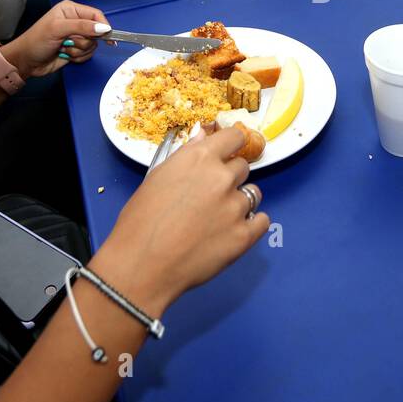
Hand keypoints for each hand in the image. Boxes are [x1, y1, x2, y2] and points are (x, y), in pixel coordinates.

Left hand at [0, 0, 108, 79]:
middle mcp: (76, 21)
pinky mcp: (76, 49)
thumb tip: (104, 28)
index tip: (107, 37)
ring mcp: (76, 36)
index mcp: (71, 9)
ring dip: (79, 51)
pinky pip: (88, 54)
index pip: (96, 14)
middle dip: (83, 41)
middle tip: (68, 42)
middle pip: (96, 32)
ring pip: (92, 45)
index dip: (102, 26)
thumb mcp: (58, 29)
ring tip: (63, 48)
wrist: (26, 62)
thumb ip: (81, 27)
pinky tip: (65, 55)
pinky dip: (78, 57)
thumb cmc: (37, 41)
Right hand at [92, 126, 268, 314]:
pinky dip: (252, 224)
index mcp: (199, 159)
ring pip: (253, 193)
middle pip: (242, 167)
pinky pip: (262, 220)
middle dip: (230, 177)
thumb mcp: (156, 178)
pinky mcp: (244, 235)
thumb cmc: (140, 222)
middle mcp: (222, 178)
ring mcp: (235, 207)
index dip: (232, 144)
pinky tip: (234, 231)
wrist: (142, 264)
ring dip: (240, 201)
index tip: (229, 152)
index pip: (234, 137)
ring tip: (219, 218)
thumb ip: (185, 156)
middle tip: (210, 195)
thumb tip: (202, 137)